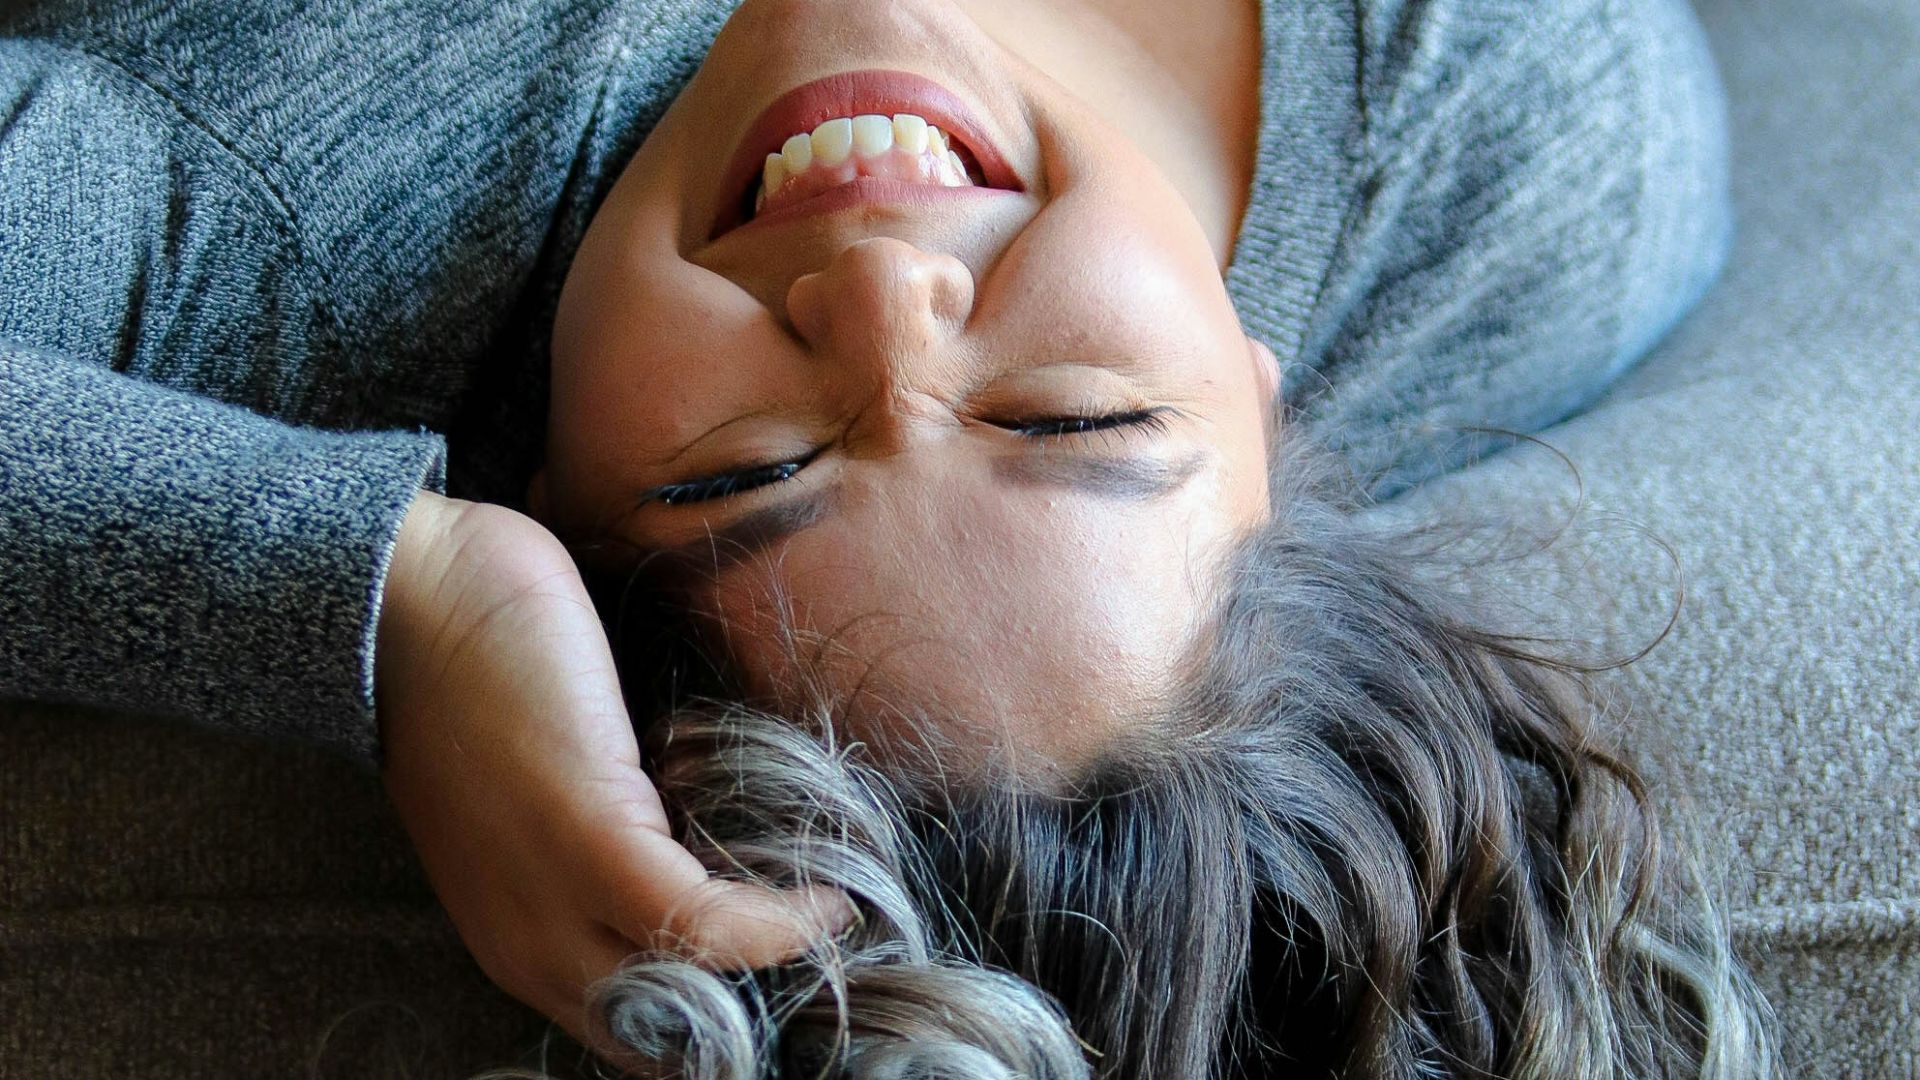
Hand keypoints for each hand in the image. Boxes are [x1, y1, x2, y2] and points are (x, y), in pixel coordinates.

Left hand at [374, 491, 847, 1041]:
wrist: (409, 600)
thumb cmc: (480, 673)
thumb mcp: (546, 793)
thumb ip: (611, 841)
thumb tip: (707, 849)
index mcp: (516, 937)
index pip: (627, 1022)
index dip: (710, 1014)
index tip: (786, 971)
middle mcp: (526, 945)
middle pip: (659, 1032)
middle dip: (748, 1012)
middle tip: (832, 964)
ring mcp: (554, 902)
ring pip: (688, 990)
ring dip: (778, 967)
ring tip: (834, 922)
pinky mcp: (591, 843)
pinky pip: (709, 924)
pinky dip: (780, 921)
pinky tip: (821, 896)